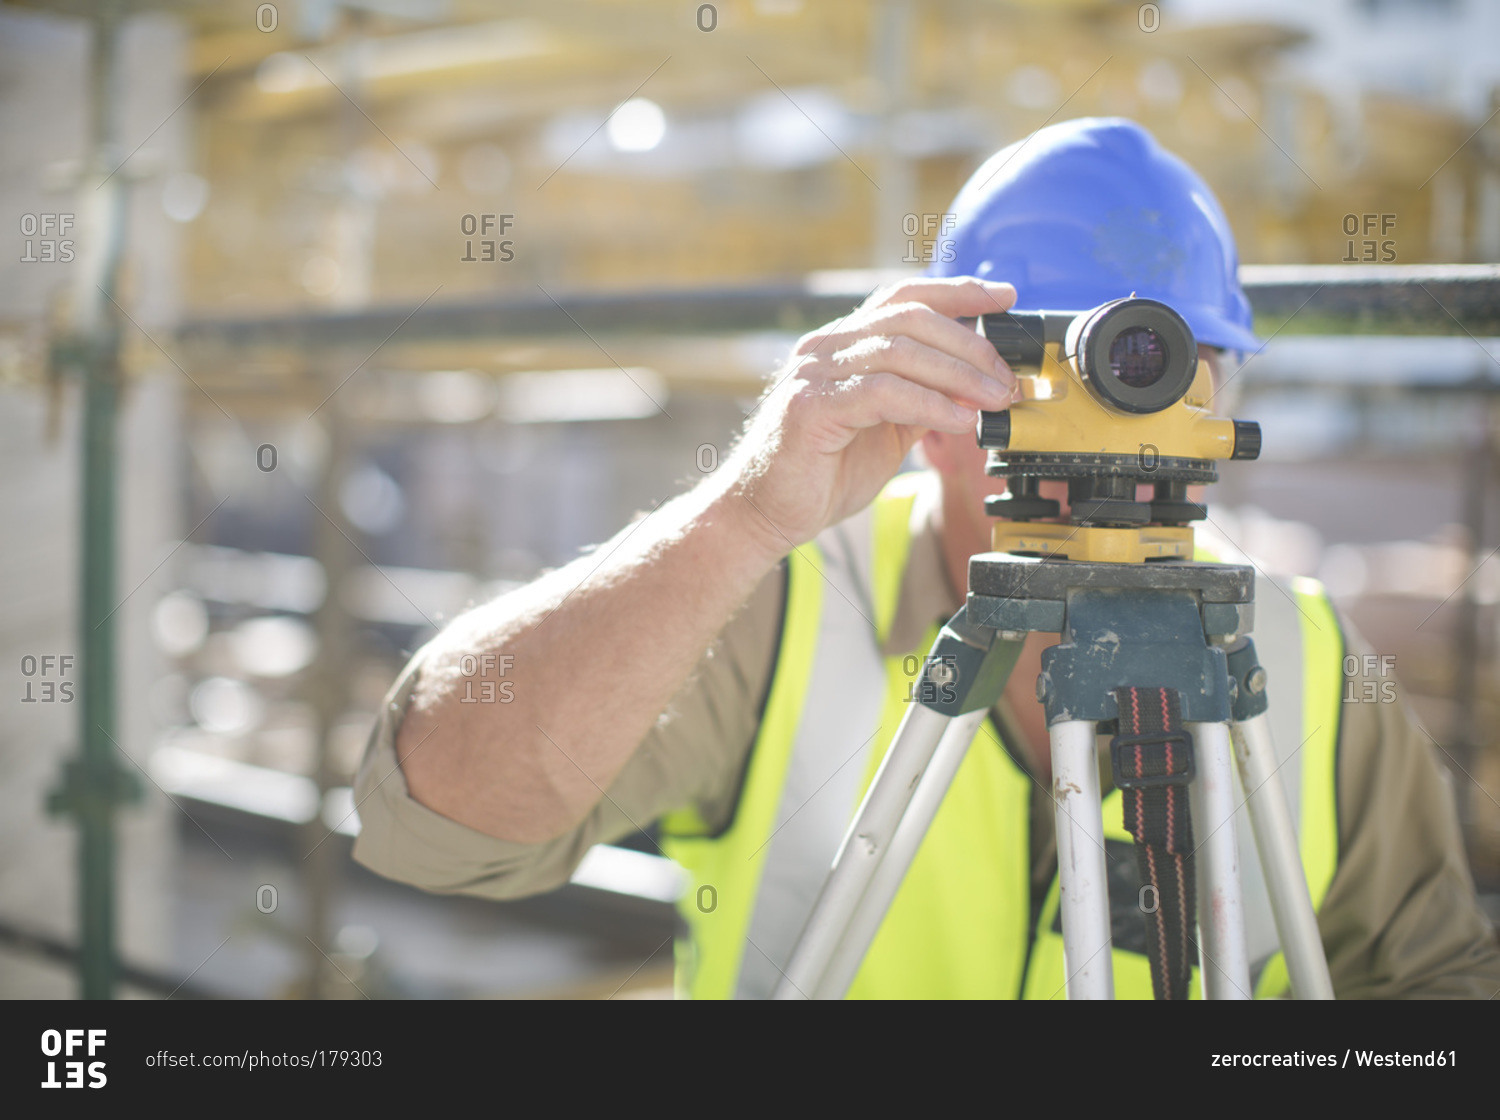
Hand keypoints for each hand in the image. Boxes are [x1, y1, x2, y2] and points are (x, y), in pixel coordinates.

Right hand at [723, 276, 1018, 554]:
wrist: (765, 515)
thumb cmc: (820, 476)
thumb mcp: (886, 431)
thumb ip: (921, 401)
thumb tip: (975, 387)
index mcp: (842, 344)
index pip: (904, 297)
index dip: (958, 291)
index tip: (1005, 296)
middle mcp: (825, 347)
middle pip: (909, 317)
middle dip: (970, 344)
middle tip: (1008, 378)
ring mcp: (814, 373)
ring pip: (898, 349)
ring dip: (957, 374)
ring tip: (993, 400)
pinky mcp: (811, 407)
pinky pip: (882, 392)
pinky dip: (929, 404)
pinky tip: (958, 422)